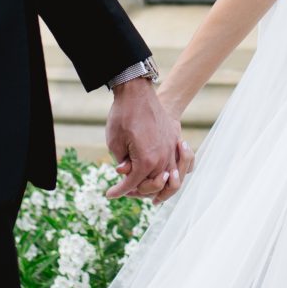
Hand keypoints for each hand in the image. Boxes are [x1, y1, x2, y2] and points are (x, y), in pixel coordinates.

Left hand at [106, 79, 187, 202]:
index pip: (133, 184)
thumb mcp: (115, 142)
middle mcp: (163, 158)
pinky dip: (170, 174)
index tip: (109, 194)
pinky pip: (177, 164)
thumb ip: (123, 163)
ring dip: (157, 186)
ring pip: (170, 179)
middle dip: (138, 191)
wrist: (137, 92)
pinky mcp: (174, 141)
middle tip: (124, 190)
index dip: (120, 191)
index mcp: (147, 160)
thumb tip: (126, 174)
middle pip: (154, 185)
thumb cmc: (123, 116)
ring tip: (144, 188)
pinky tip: (162, 175)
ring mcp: (171, 150)